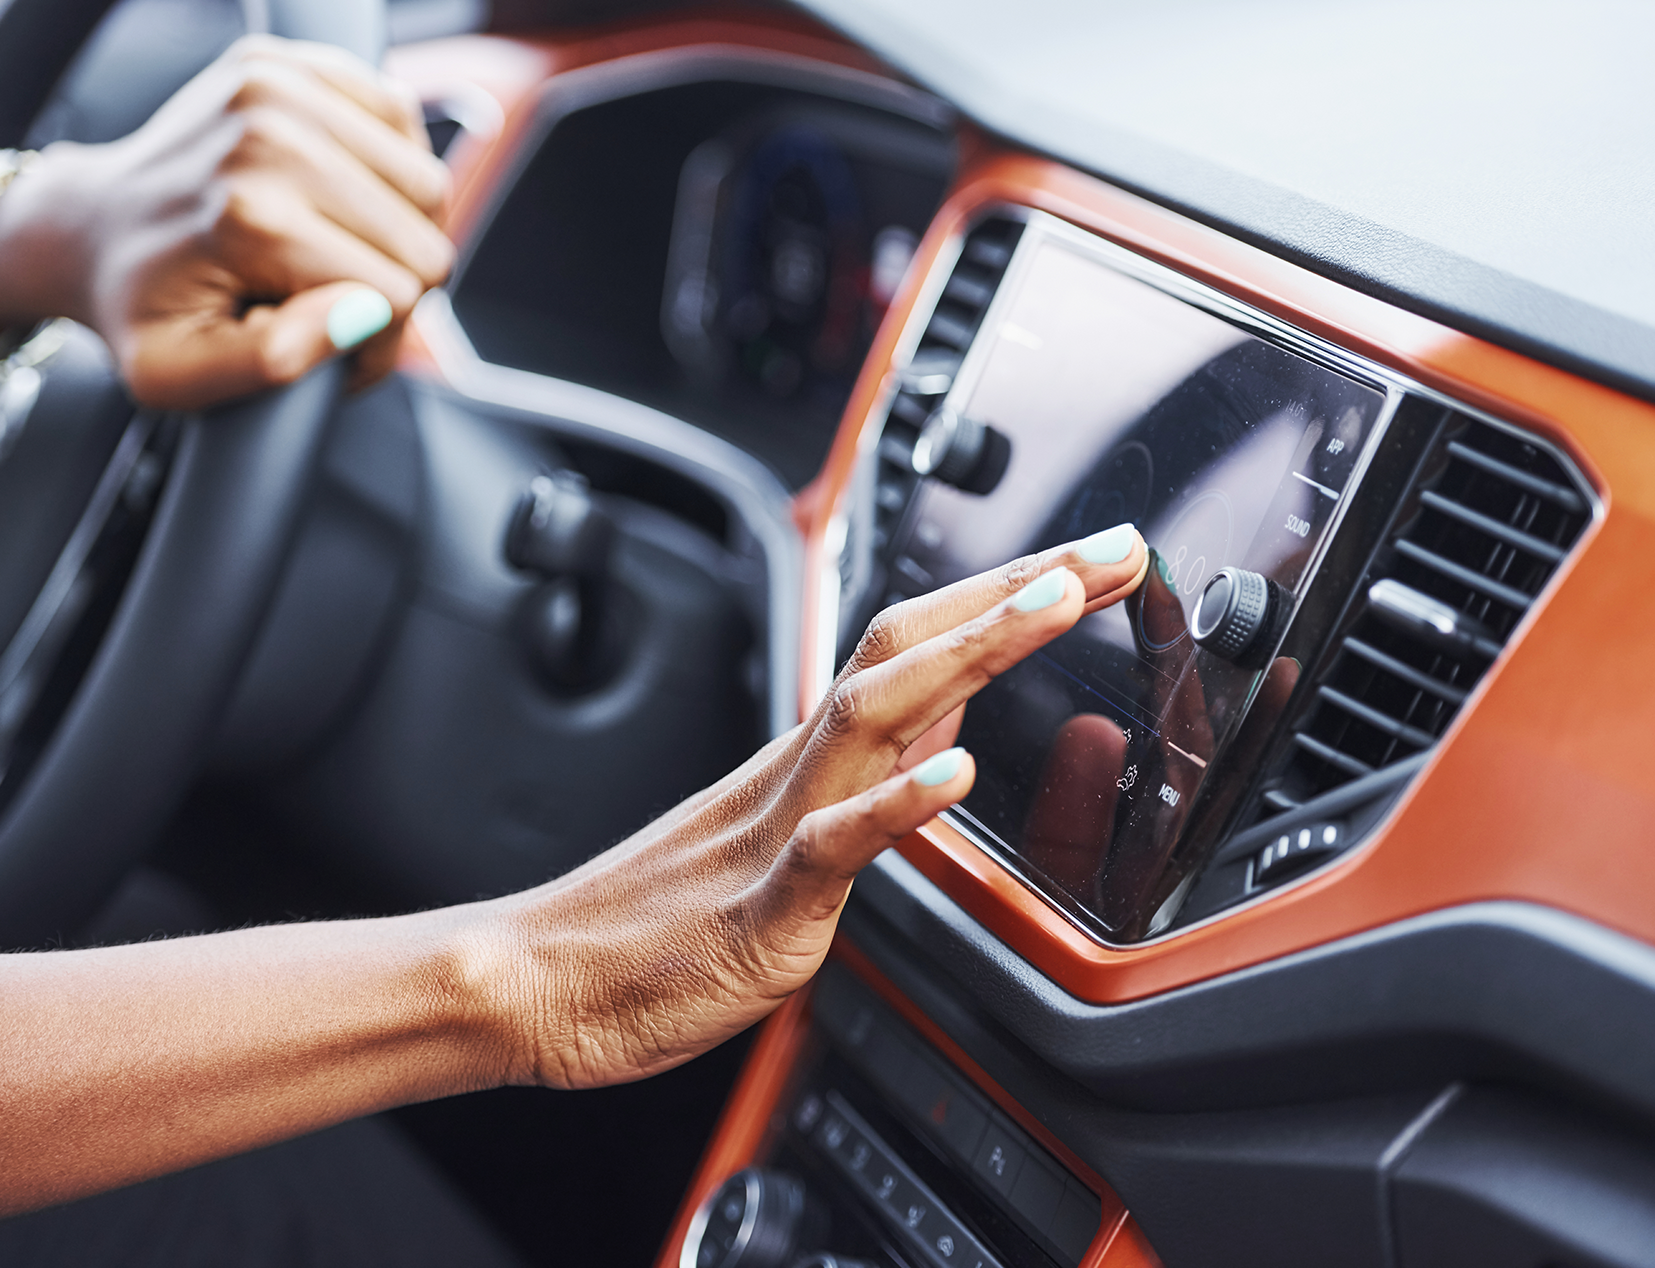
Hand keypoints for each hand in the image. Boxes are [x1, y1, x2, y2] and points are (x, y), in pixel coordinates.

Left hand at [0, 36, 452, 409]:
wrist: (90, 226)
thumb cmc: (141, 308)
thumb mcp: (178, 375)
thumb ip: (273, 363)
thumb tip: (358, 316)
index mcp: (250, 215)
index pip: (396, 293)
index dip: (379, 342)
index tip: (335, 348)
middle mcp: (269, 136)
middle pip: (421, 238)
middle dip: (393, 286)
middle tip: (334, 302)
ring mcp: (278, 87)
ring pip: (426, 183)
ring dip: (398, 229)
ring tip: (337, 249)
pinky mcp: (287, 61)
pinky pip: (400, 120)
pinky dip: (387, 167)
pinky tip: (340, 194)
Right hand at [483, 524, 1149, 1088]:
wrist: (540, 980)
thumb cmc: (657, 923)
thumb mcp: (788, 834)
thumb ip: (869, 779)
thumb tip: (946, 731)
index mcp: (811, 758)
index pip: (918, 644)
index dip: (1006, 597)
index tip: (1092, 562)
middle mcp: (799, 772)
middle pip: (910, 647)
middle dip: (1016, 590)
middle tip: (1115, 546)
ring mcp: (777, 828)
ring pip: (878, 713)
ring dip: (973, 648)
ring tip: (1056, 600)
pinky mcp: (761, 909)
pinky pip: (831, 845)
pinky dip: (894, 803)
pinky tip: (953, 776)